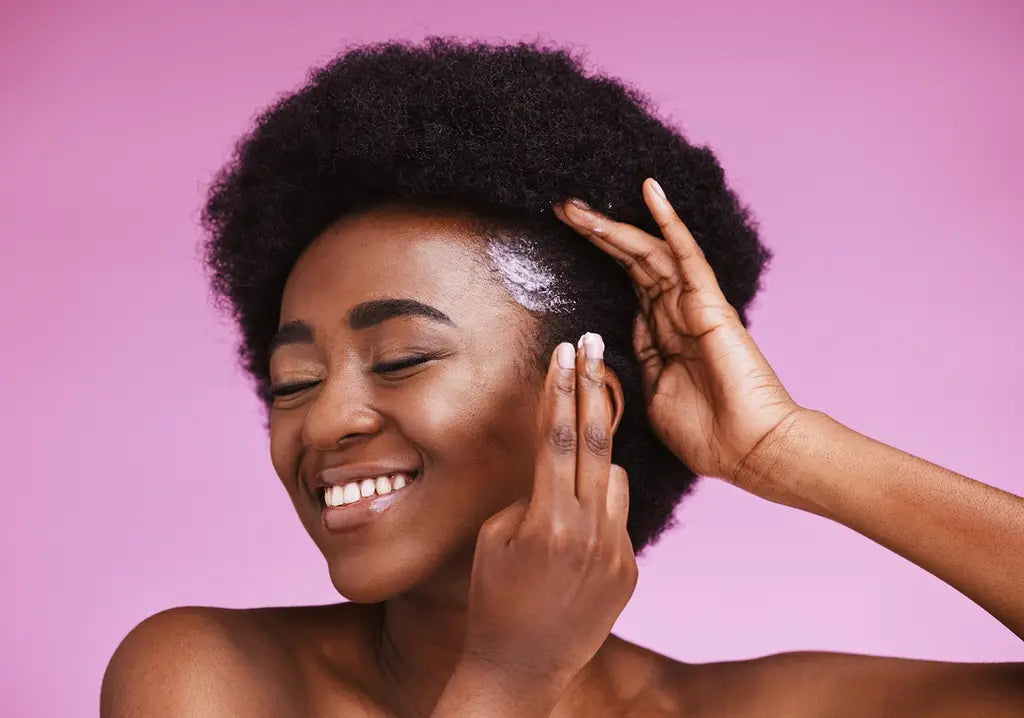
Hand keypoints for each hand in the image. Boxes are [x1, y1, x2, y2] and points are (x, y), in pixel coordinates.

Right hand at [458, 336, 636, 701]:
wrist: (521, 666)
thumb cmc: (492, 596)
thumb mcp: (497, 536)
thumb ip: (536, 494)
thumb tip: (564, 465)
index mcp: (547, 519)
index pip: (558, 436)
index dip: (560, 388)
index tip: (565, 351)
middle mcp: (589, 531)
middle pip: (598, 441)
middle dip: (594, 387)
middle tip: (595, 347)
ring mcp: (615, 552)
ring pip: (615, 478)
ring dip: (595, 466)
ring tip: (563, 489)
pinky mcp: (630, 570)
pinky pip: (618, 518)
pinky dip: (598, 513)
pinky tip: (571, 543)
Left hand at [553, 179, 804, 497]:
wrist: (746, 450)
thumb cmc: (703, 433)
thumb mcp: (652, 394)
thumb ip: (637, 361)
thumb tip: (615, 338)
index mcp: (662, 333)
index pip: (626, 282)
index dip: (598, 257)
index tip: (565, 235)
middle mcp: (676, 312)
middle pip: (631, 261)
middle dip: (596, 234)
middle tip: (563, 207)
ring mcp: (693, 304)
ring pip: (648, 253)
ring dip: (613, 227)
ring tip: (577, 206)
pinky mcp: (708, 303)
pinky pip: (686, 255)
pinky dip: (669, 222)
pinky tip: (650, 192)